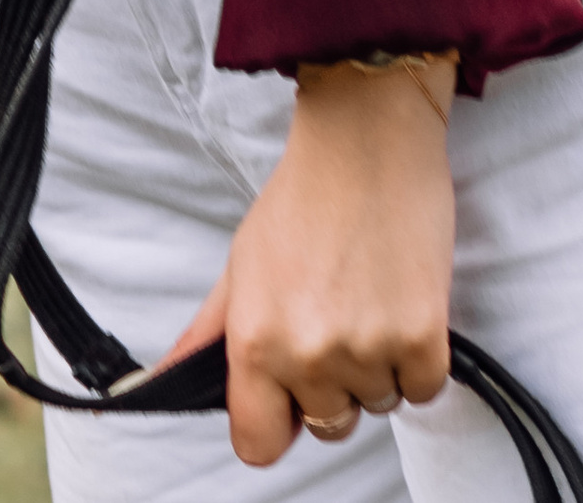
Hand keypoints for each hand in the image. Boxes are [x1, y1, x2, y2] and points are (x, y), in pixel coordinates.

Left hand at [165, 57, 455, 465]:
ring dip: (378, 364)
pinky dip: (419, 356)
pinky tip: (401, 299)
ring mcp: (366, 348)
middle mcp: (307, 354)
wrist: (366, 138)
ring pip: (378, 403)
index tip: (289, 393)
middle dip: (332, 382)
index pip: (258, 444)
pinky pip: (422, 388)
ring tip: (367, 295)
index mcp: (254, 341)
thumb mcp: (240, 265)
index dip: (276, 420)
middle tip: (335, 313)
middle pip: (327, 423)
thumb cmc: (300, 197)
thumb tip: (159, 382)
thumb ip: (206, 336)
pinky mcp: (422, 337)